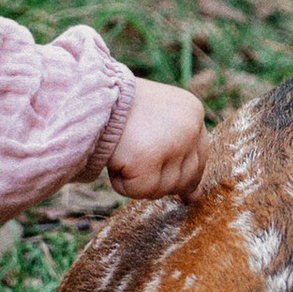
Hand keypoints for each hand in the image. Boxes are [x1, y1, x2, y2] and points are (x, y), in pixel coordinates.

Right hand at [106, 78, 208, 201]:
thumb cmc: (119, 107)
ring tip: (122, 151)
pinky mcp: (148, 159)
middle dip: (162, 181)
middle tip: (138, 166)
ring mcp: (172, 143)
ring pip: (162, 188)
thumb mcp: (157, 121)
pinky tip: (114, 160)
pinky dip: (121, 183)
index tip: (187, 195)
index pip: (200, 157)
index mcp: (193, 112)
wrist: (92, 94)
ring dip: (138, 180)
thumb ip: (178, 153)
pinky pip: (139, 191)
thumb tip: (194, 197)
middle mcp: (190, 127)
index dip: (189, 177)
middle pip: (185, 178)